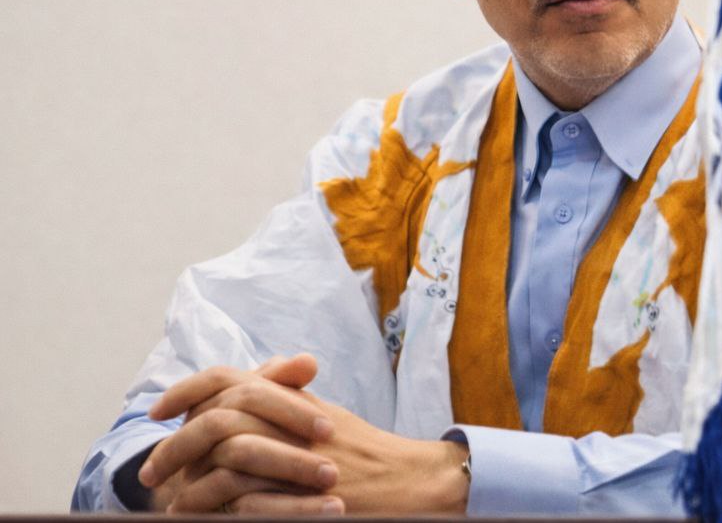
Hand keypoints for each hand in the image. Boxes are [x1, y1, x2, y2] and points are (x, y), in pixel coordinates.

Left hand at [141, 354, 469, 513]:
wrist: (406, 480)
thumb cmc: (363, 451)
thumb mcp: (322, 414)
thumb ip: (286, 394)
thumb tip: (246, 382)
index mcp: (291, 396)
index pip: (228, 378)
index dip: (187, 390)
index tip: (159, 411)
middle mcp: (289, 420)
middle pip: (217, 418)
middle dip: (175, 445)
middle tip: (150, 470)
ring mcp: (295, 456)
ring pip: (223, 459)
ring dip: (187, 484)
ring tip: (168, 502)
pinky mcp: (299, 495)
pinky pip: (243, 501)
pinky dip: (213, 510)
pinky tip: (196, 517)